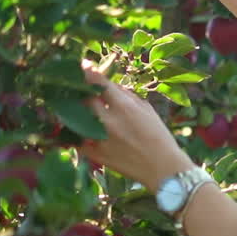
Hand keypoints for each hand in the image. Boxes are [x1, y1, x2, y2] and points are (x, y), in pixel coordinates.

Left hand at [80, 62, 192, 190]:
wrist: (163, 169)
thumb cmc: (159, 136)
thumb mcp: (147, 109)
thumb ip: (126, 95)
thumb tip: (108, 85)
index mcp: (124, 107)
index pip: (98, 82)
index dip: (88, 71)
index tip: (83, 66)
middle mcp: (109, 121)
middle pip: (83, 98)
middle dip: (81, 91)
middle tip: (79, 88)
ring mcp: (99, 138)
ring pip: (75, 117)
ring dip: (75, 110)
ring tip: (76, 107)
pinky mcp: (94, 154)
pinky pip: (75, 139)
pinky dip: (74, 132)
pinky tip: (76, 128)